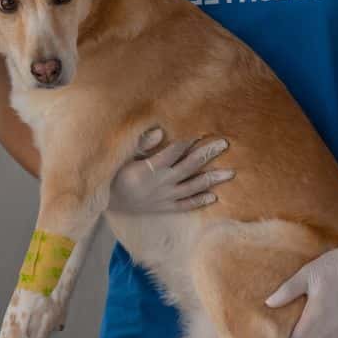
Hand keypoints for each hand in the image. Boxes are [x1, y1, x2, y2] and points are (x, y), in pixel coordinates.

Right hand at [107, 128, 231, 213]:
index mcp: (149, 169)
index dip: (188, 140)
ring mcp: (165, 197)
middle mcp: (161, 184)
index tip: (202, 130)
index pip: (174, 152)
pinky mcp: (165, 207)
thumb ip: (139, 144)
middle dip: (207, 154)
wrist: (107, 203)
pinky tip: (214, 196)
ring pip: (193, 187)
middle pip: (189, 167)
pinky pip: (186, 205)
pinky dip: (200, 201)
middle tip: (223, 144)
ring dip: (212, 179)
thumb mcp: (121, 157)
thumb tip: (157, 132)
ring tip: (230, 173)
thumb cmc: (113, 175)